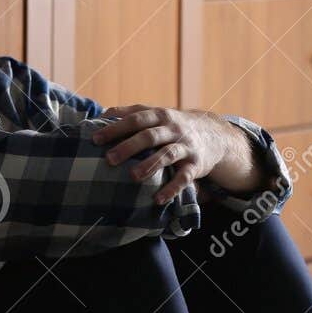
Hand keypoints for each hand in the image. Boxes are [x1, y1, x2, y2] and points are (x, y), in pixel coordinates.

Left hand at [91, 105, 227, 206]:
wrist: (215, 135)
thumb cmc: (174, 126)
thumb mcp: (157, 114)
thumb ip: (132, 112)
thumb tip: (102, 114)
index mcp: (160, 115)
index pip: (136, 119)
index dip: (116, 128)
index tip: (95, 139)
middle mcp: (173, 129)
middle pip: (149, 136)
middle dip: (129, 147)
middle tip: (109, 159)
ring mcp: (186, 146)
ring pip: (167, 154)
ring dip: (150, 165)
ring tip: (133, 176)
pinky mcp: (196, 165)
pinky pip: (184, 178)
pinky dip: (172, 189)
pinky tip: (157, 199)